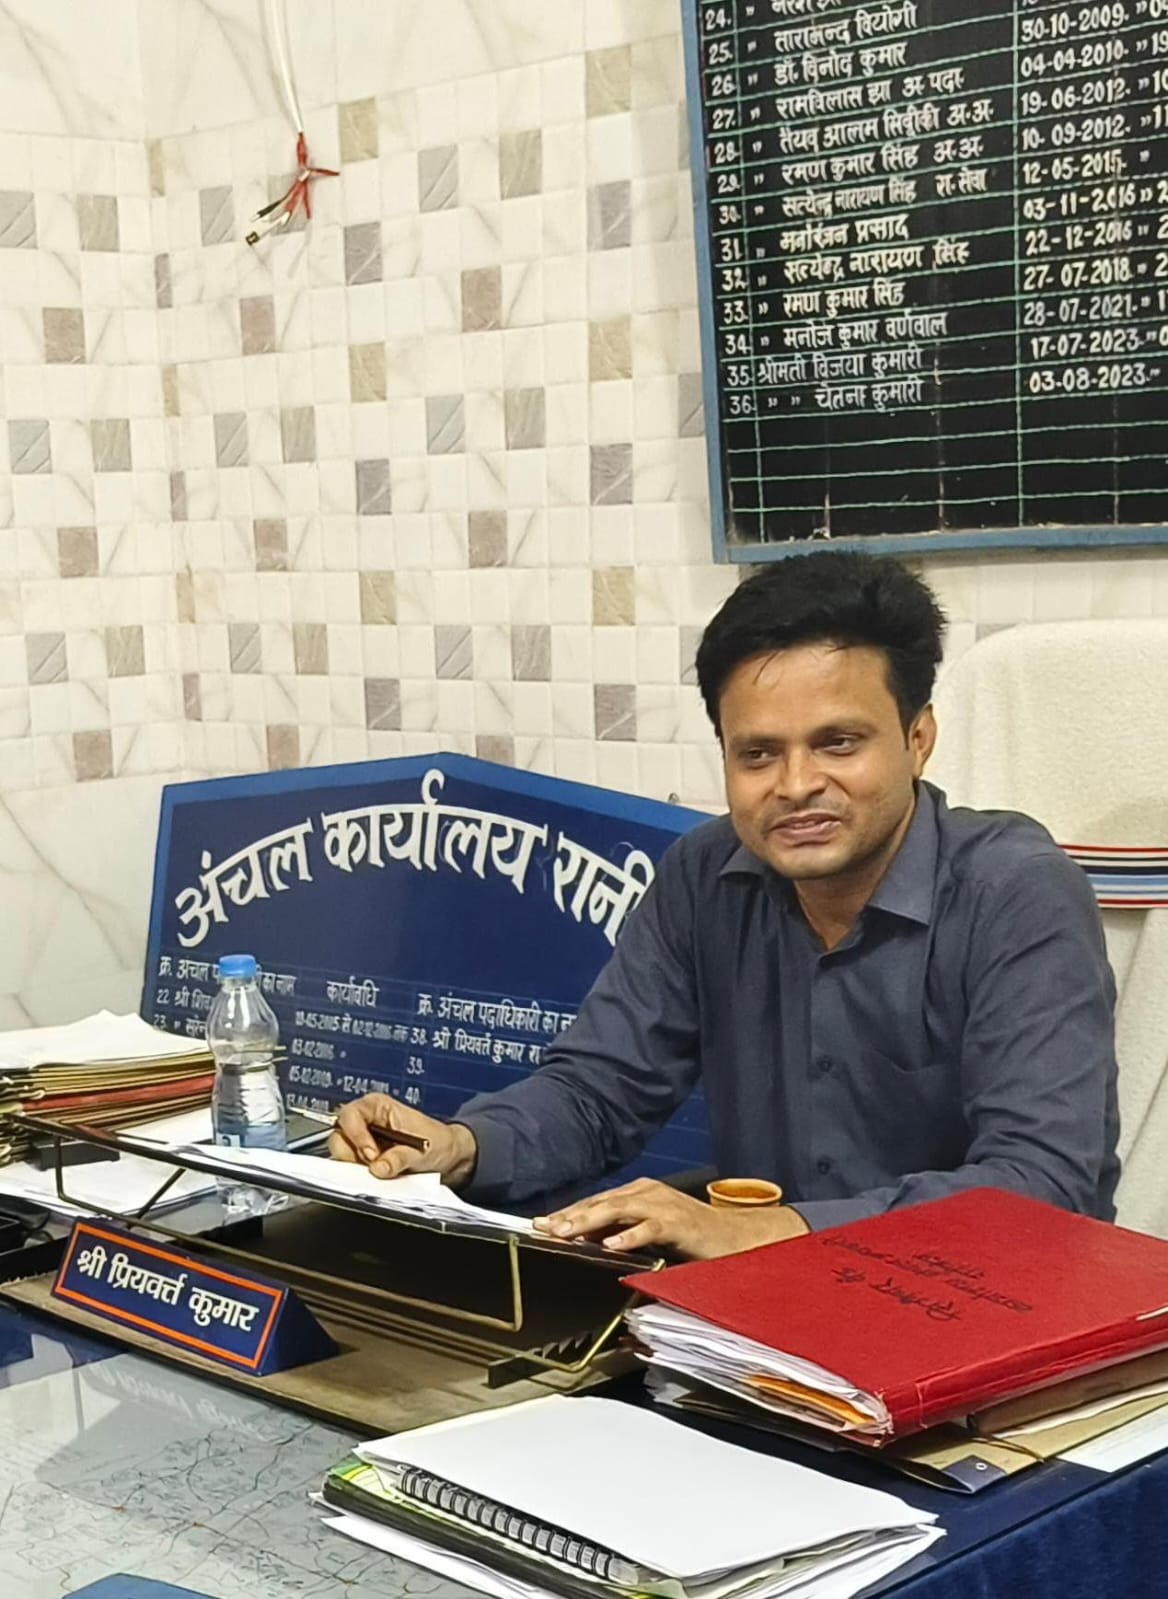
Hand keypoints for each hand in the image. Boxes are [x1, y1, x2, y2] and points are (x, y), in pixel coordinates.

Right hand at [327, 1093, 477, 1185]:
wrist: (448, 1159)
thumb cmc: (438, 1142)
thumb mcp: (423, 1148)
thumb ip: (400, 1157)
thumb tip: (378, 1168)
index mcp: (378, 1107)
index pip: (351, 1116)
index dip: (356, 1135)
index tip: (370, 1155)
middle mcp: (366, 1122)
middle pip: (339, 1136)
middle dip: (352, 1154)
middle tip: (372, 1167)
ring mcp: (362, 1142)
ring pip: (342, 1154)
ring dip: (355, 1167)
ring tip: (378, 1172)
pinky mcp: (363, 1161)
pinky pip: (351, 1169)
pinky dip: (359, 1176)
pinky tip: (376, 1178)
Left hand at [532, 1177, 809, 1258]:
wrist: (733, 1237)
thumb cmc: (690, 1236)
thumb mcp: (650, 1230)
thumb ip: (621, 1231)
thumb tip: (586, 1240)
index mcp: (638, 1192)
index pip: (596, 1201)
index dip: (568, 1212)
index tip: (539, 1224)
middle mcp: (647, 1192)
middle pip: (601, 1202)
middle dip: (570, 1215)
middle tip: (543, 1227)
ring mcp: (663, 1206)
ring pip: (619, 1210)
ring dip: (590, 1221)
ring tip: (566, 1234)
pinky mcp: (679, 1223)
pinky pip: (650, 1228)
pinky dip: (630, 1236)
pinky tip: (611, 1246)